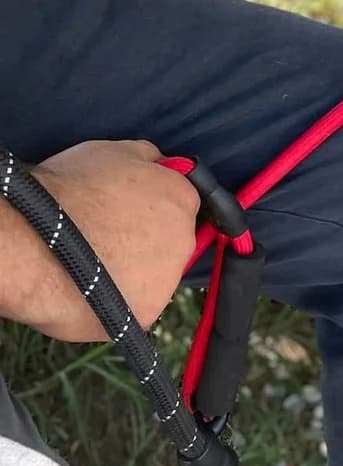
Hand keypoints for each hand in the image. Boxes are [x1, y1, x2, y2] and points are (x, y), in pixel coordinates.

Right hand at [13, 140, 200, 341]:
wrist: (35, 243)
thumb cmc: (70, 191)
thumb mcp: (114, 151)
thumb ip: (149, 159)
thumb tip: (162, 164)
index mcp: (181, 198)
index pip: (180, 204)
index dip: (152, 207)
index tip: (127, 212)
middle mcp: (184, 240)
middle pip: (171, 242)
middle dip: (145, 240)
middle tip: (106, 237)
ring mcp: (168, 280)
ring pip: (155, 277)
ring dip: (132, 271)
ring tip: (94, 264)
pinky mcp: (148, 314)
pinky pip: (136, 305)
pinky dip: (118, 299)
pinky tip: (92, 288)